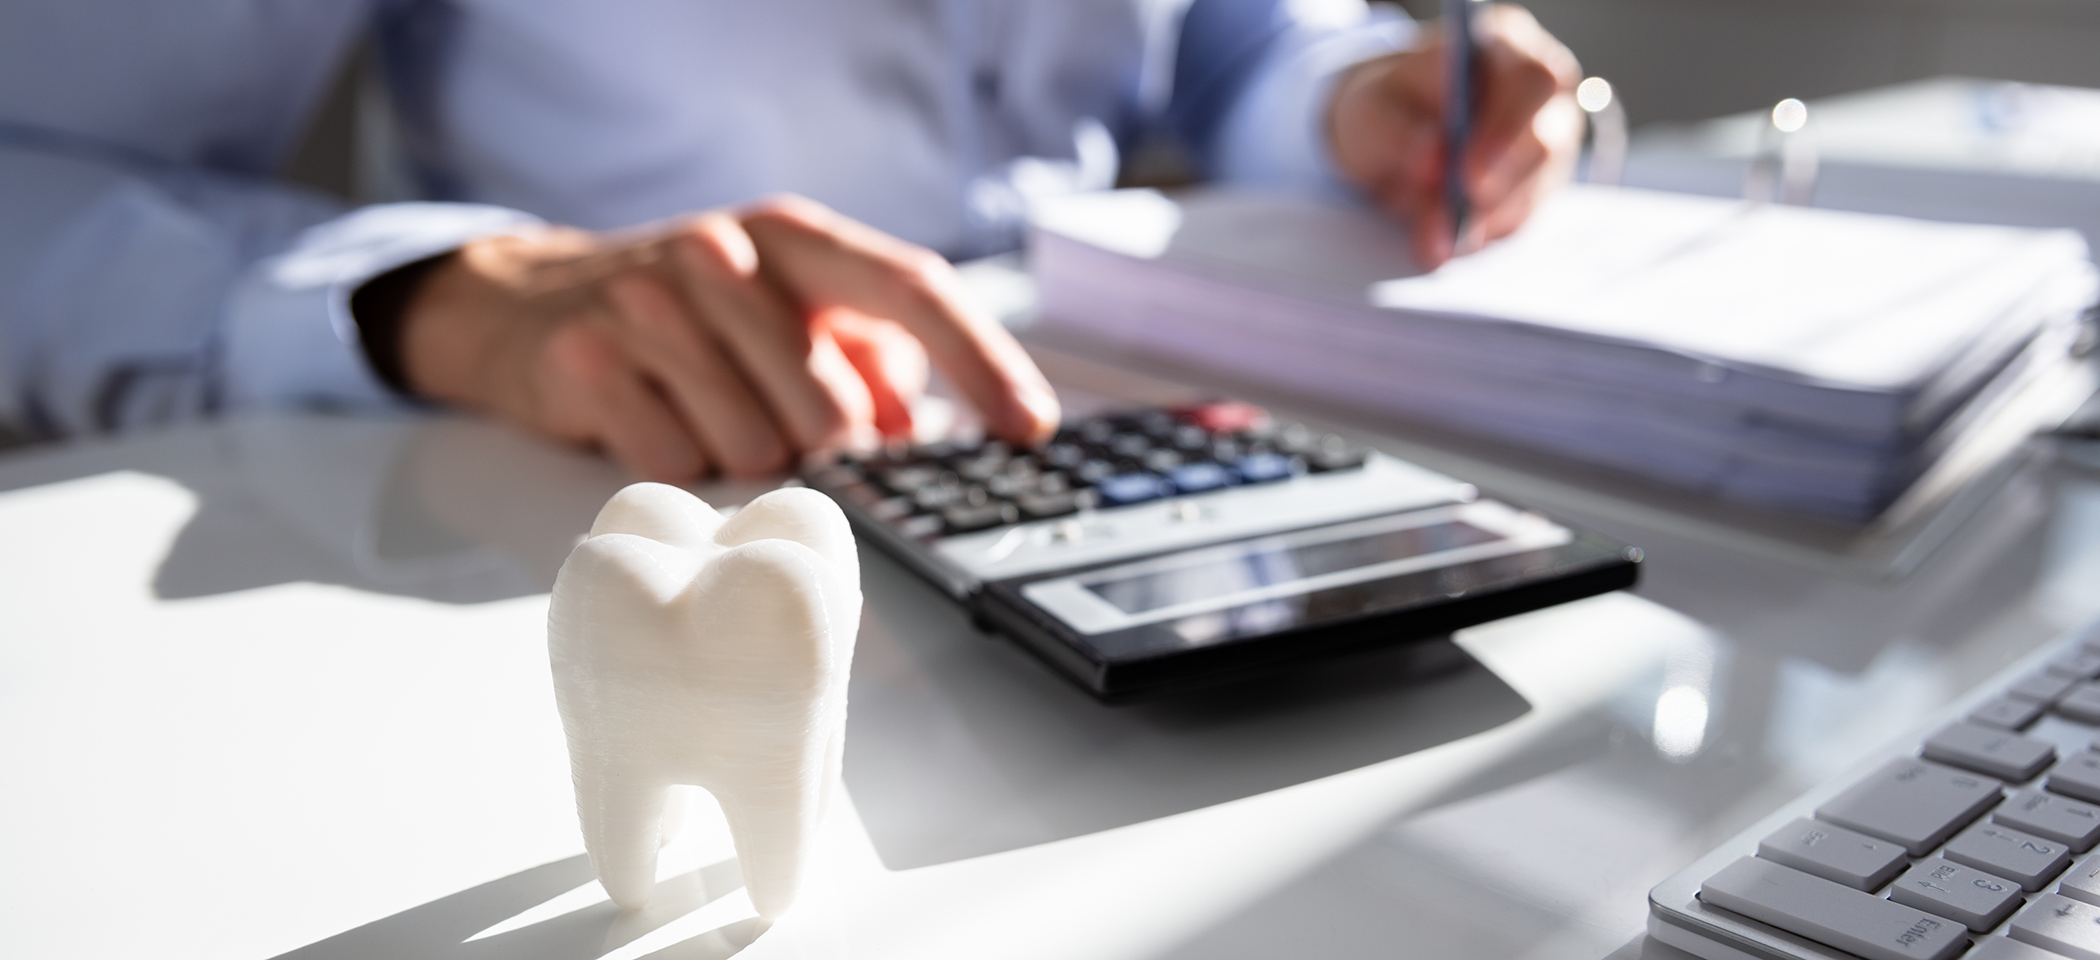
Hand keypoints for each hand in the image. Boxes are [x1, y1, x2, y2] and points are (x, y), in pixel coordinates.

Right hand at [395, 195, 1060, 480]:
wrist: (527, 303)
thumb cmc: (689, 316)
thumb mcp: (785, 310)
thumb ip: (866, 358)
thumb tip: (915, 430)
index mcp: (793, 237)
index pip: (912, 288)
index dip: (982, 361)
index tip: (1031, 426)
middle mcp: (725, 255)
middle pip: (831, 409)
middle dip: (820, 448)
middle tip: (776, 425)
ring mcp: (649, 304)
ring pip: (755, 449)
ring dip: (742, 457)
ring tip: (702, 409)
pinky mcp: (587, 361)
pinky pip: (677, 465)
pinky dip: (678, 465)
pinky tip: (652, 419)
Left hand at [1327, 3, 1582, 267]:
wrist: (1390, 133)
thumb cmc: (1387, 106)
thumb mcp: (1369, 109)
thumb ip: (1394, 130)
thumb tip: (1432, 161)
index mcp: (1505, 46)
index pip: (1532, 81)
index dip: (1507, 130)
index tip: (1467, 176)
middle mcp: (1541, 94)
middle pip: (1547, 142)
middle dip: (1500, 188)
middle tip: (1456, 222)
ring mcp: (1548, 142)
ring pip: (1534, 191)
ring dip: (1482, 221)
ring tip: (1431, 238)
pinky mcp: (1537, 187)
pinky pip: (1518, 221)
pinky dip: (1480, 236)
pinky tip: (1443, 238)